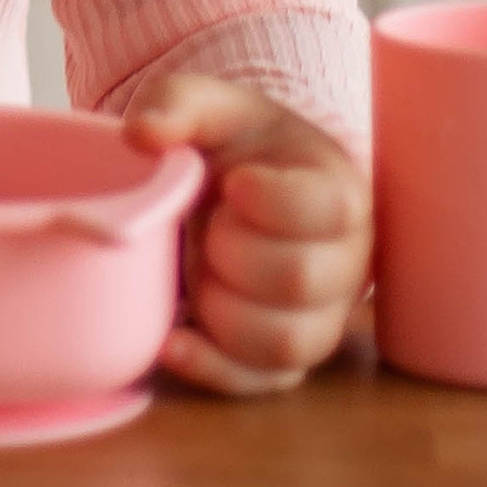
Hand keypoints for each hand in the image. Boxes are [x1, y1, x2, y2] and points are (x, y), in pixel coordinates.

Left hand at [125, 73, 371, 397]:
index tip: (233, 184)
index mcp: (337, 191)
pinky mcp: (284, 362)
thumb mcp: (210, 107)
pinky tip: (171, 339)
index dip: (275, 202)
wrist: (238, 193)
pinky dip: (209, 366)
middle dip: (233, 252)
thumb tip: (142, 134)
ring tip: (198, 272)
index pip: (331, 210)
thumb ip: (177, 102)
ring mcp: (319, 319)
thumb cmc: (236, 149)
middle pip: (299, 278)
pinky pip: (257, 384)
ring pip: (284, 343)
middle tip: (210, 225)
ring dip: (222, 310)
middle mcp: (345, 263)